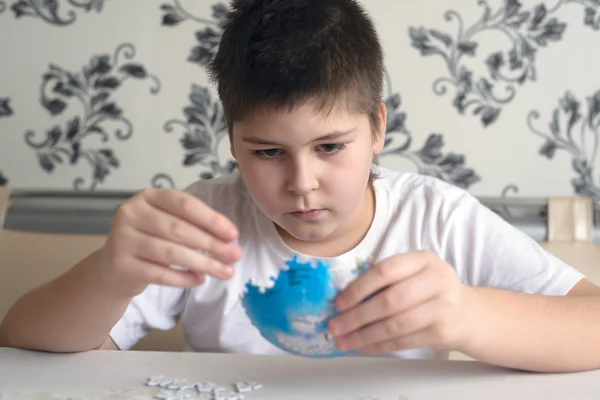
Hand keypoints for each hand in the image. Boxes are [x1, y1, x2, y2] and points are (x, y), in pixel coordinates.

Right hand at [98, 188, 241, 297]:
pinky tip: (200, 280)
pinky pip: (160, 274)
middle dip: (212, 244)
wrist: (115, 267)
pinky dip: (184, 278)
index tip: (233, 234)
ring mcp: (123, 240)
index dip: (212, 219)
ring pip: (171, 253)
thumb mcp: (168, 223)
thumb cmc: (150, 240)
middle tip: (235, 255)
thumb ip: (194, 224)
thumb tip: (229, 239)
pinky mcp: (122, 266)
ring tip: (225, 272)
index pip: (185, 204)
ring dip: (203, 263)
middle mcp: (131, 214)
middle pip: (180, 229)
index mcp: (147, 197)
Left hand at [327, 251, 474, 353]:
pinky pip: (404, 341)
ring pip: (395, 324)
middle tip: (335, 326)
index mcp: (423, 259)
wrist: (468, 313)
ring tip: (344, 340)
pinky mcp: (443, 332)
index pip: (386, 270)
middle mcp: (437, 279)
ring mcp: (443, 306)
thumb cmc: (429, 290)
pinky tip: (364, 346)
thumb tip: (343, 300)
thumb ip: (386, 279)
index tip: (338, 303)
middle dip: (357, 316)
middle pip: (390, 300)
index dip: (359, 288)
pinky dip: (379, 345)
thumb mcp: (414, 273)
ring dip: (364, 335)